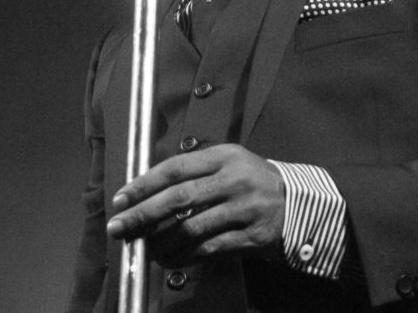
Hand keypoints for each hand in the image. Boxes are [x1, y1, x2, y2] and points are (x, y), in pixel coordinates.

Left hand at [106, 144, 285, 266]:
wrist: (299, 203)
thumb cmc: (252, 181)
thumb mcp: (229, 163)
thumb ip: (195, 172)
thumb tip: (146, 192)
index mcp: (224, 156)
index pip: (176, 167)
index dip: (144, 184)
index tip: (121, 199)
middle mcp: (234, 180)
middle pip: (179, 197)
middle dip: (142, 214)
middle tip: (119, 227)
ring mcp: (245, 209)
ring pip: (192, 228)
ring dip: (160, 241)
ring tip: (142, 248)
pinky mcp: (252, 236)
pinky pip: (210, 249)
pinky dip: (184, 257)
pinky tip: (168, 259)